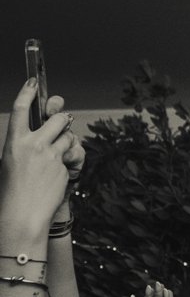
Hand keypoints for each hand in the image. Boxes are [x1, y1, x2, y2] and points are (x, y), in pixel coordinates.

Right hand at [1, 78, 77, 237]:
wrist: (22, 215)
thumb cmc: (12, 192)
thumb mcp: (10, 163)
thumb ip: (23, 146)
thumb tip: (40, 135)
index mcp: (13, 142)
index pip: (21, 110)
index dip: (28, 92)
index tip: (34, 81)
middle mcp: (32, 145)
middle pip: (57, 118)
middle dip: (62, 118)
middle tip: (62, 121)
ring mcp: (50, 155)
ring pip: (68, 137)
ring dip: (66, 142)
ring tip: (56, 154)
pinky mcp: (64, 166)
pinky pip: (71, 155)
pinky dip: (68, 160)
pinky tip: (57, 174)